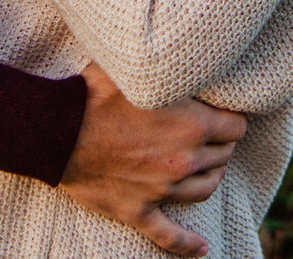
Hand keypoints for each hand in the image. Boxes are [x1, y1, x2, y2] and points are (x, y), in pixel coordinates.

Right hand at [61, 63, 247, 256]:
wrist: (56, 131)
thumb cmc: (94, 93)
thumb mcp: (138, 68)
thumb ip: (168, 66)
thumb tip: (185, 54)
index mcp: (191, 124)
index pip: (236, 126)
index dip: (231, 118)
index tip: (223, 113)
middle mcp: (184, 160)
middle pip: (223, 156)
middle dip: (220, 145)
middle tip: (211, 135)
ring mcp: (162, 189)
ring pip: (205, 189)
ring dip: (211, 177)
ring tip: (209, 168)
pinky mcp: (138, 211)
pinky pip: (168, 235)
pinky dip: (187, 244)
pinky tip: (201, 248)